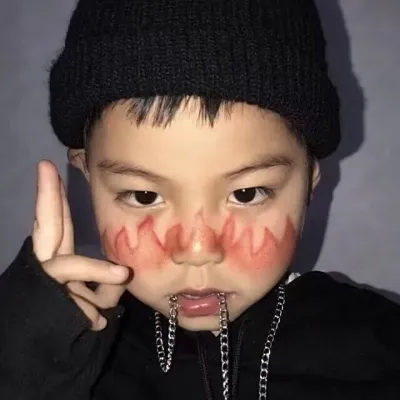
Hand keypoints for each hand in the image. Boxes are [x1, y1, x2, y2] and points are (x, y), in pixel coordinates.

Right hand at [32, 160, 128, 330]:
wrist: (45, 354)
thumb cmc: (76, 322)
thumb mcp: (97, 299)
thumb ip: (108, 283)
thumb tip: (123, 274)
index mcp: (60, 259)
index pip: (60, 225)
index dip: (56, 199)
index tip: (52, 170)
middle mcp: (47, 265)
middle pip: (46, 226)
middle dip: (46, 197)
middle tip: (44, 168)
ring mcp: (43, 282)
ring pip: (66, 264)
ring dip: (97, 271)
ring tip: (122, 276)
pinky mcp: (44, 302)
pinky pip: (72, 299)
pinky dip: (89, 312)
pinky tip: (94, 323)